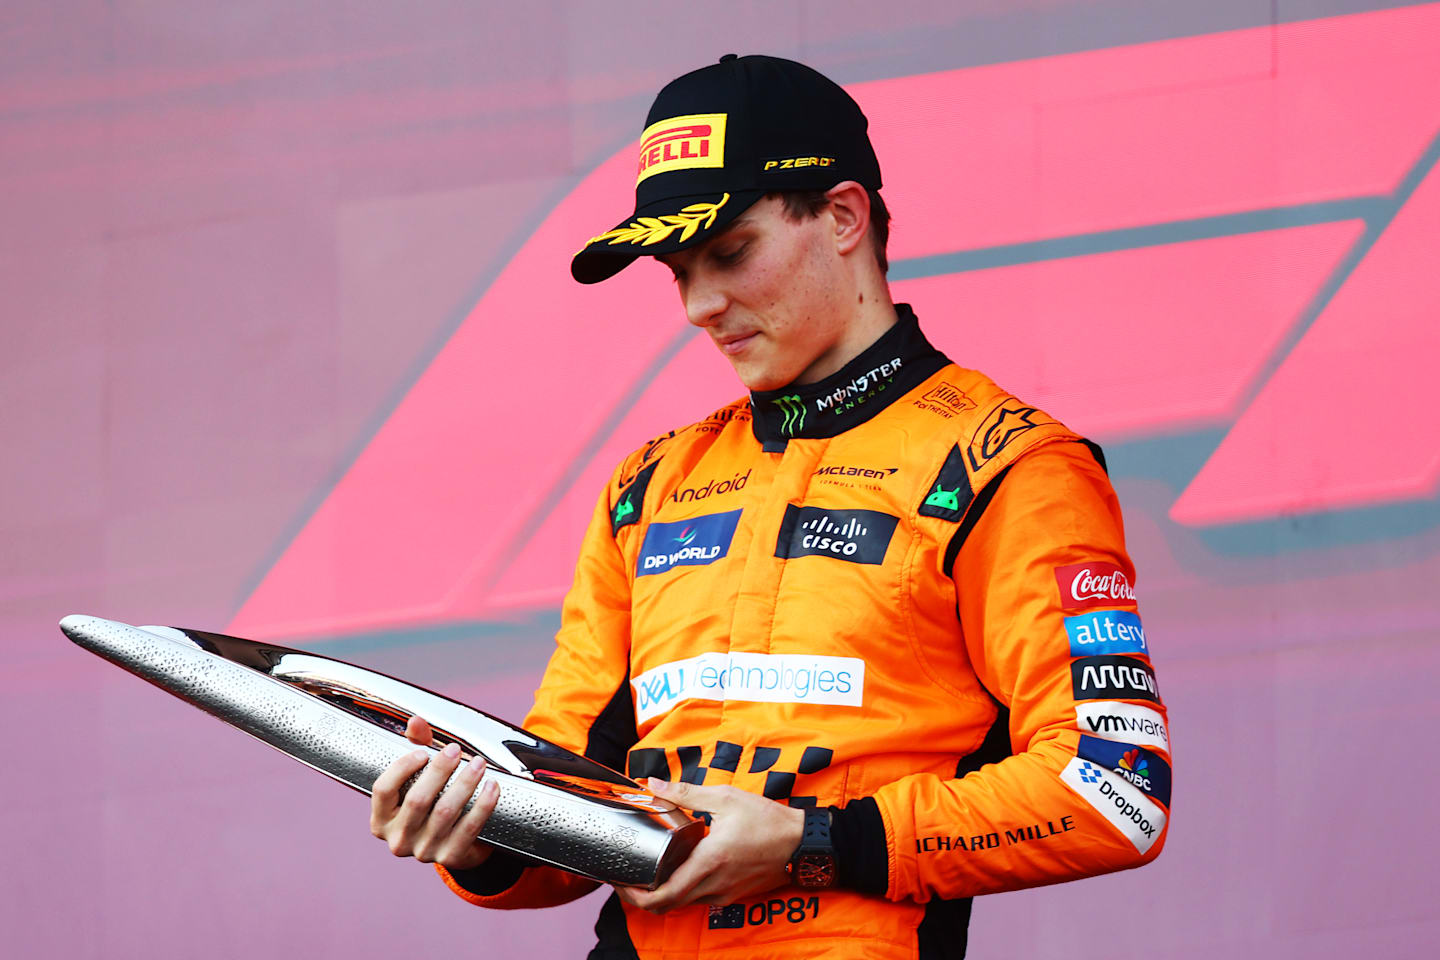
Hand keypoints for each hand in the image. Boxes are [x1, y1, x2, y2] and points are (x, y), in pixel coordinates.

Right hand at [369, 715, 497, 871]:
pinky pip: (470, 828)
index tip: (423, 751)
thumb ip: (417, 747)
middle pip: (417, 800)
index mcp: (382, 819)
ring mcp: (424, 851)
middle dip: (440, 771)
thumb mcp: (419, 778)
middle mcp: (398, 839)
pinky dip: (483, 805)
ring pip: (446, 812)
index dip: (402, 768)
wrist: (456, 844)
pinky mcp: (450, 857)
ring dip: (465, 783)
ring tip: (478, 763)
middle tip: (457, 750)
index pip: (382, 790)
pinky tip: (492, 786)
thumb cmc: (432, 802)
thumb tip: (416, 721)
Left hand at [618, 778, 804, 912]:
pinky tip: (680, 868)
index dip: (636, 896)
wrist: (803, 843)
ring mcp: (725, 894)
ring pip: (684, 904)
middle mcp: (714, 885)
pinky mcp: (733, 895)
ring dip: (664, 894)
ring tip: (650, 871)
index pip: (664, 895)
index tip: (620, 882)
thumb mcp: (725, 797)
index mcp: (708, 862)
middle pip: (668, 906)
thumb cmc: (768, 819)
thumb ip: (685, 792)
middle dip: (642, 897)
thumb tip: (652, 784)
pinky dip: (684, 890)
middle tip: (627, 879)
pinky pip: (701, 899)